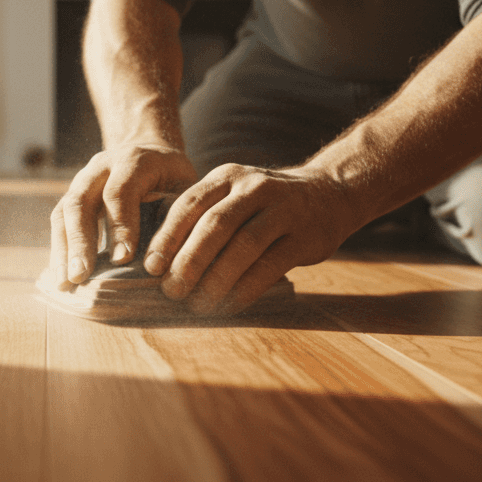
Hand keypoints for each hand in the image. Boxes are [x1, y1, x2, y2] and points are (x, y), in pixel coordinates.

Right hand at [49, 144, 198, 289]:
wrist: (149, 151)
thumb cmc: (173, 178)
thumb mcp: (185, 187)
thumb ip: (177, 214)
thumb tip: (167, 258)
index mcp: (134, 160)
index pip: (120, 192)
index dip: (120, 225)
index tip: (122, 260)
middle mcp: (101, 167)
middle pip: (81, 202)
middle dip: (80, 241)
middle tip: (81, 276)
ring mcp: (81, 180)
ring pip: (64, 212)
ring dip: (63, 249)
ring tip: (64, 283)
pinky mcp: (72, 196)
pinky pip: (59, 222)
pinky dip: (59, 250)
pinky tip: (62, 277)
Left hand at [143, 163, 363, 314]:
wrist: (329, 192)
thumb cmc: (264, 204)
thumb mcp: (233, 193)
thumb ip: (203, 216)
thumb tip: (159, 262)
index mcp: (227, 177)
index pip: (189, 205)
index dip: (167, 238)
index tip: (151, 268)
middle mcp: (253, 188)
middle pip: (214, 226)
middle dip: (189, 262)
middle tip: (172, 291)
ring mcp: (282, 210)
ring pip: (243, 246)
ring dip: (216, 280)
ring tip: (198, 304)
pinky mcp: (304, 236)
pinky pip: (270, 266)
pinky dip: (246, 289)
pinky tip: (229, 304)